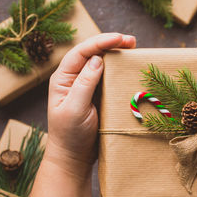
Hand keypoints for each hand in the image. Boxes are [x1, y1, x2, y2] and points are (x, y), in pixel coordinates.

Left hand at [46, 33, 135, 177]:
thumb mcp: (75, 109)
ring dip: (117, 55)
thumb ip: (84, 84)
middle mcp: (74, 78)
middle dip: (111, 44)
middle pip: (92, 53)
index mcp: (63, 78)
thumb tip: (96, 60)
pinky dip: (119, 70)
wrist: (74, 157)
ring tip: (133, 50)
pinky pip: (109, 78)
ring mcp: (86, 87)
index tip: (120, 39)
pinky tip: (129, 68)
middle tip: (132, 42)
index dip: (101, 42)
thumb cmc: (70, 135)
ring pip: (102, 64)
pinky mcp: (97, 95)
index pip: (81, 52)